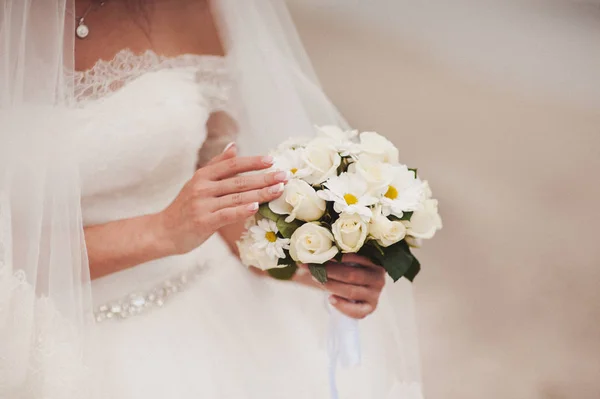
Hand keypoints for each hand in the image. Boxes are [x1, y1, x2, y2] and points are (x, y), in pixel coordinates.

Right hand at [157, 143, 288, 254]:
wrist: (163, 232)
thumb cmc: (185, 208)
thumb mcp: (197, 182)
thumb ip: (216, 165)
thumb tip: (234, 146)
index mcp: (203, 176)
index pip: (232, 165)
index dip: (252, 162)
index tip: (272, 160)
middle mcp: (202, 187)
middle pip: (239, 180)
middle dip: (264, 178)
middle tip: (284, 176)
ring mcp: (203, 204)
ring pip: (237, 197)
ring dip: (260, 193)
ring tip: (278, 190)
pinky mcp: (203, 222)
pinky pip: (227, 214)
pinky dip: (242, 210)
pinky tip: (256, 206)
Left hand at [300, 254, 385, 318]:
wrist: (348, 287)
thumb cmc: (345, 269)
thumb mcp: (343, 259)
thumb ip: (335, 255)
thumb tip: (311, 253)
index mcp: (375, 262)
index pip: (357, 257)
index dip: (338, 256)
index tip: (321, 254)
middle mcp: (379, 278)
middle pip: (352, 275)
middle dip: (330, 271)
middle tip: (313, 268)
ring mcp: (375, 295)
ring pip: (351, 291)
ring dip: (331, 285)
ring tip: (316, 279)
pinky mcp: (370, 308)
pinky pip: (356, 311)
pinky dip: (342, 306)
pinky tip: (330, 299)